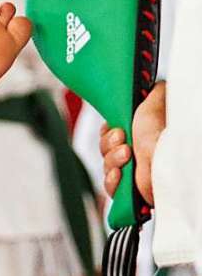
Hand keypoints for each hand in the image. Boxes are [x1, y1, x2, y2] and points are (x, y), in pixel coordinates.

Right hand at [100, 82, 164, 203]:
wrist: (170, 167)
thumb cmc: (164, 137)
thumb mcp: (157, 106)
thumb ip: (152, 94)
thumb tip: (152, 84)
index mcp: (140, 134)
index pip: (112, 131)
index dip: (108, 130)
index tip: (117, 127)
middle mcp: (136, 153)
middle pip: (105, 149)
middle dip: (108, 143)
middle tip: (121, 138)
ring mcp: (132, 173)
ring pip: (105, 167)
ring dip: (111, 160)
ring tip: (126, 155)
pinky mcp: (129, 192)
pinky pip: (109, 187)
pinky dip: (111, 180)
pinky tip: (119, 174)